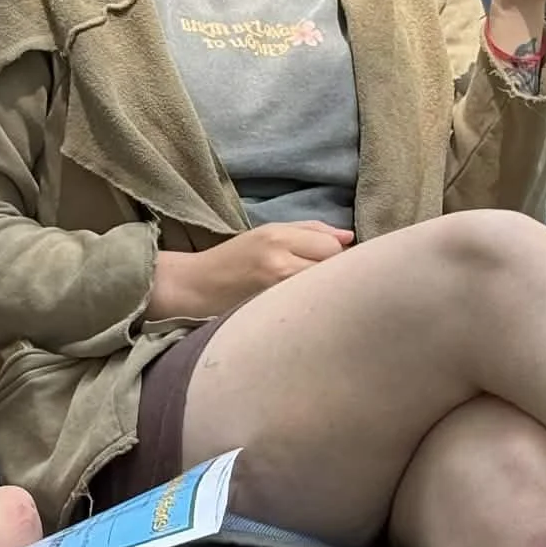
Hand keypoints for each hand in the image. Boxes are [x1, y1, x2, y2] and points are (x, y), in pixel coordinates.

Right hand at [152, 221, 353, 317]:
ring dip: (324, 292)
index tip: (333, 264)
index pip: (332, 248)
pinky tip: (303, 309)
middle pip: (332, 270)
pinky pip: (307, 309)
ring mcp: (276, 292)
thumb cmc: (234, 258)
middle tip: (325, 282)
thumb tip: (349, 238)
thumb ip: (311, 231)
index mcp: (278, 237)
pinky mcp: (272, 314)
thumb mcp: (268, 232)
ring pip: (322, 291)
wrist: (196, 287)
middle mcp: (279, 263)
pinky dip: (311, 307)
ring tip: (313, 295)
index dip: (338, 256)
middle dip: (335, 276)